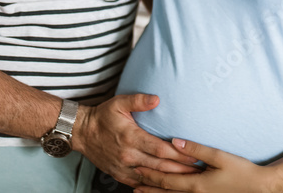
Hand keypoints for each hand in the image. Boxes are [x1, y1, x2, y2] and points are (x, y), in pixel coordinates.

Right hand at [73, 94, 200, 186]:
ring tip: (189, 180)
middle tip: (200, 170)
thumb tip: (157, 99)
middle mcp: (128, 156)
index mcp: (130, 138)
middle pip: (160, 166)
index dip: (179, 154)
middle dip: (181, 169)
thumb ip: (138, 101)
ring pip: (152, 178)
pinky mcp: (120, 175)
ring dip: (171, 180)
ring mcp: (124, 168)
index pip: (160, 149)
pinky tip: (168, 187)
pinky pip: (141, 184)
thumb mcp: (119, 103)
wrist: (82, 133)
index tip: (195, 155)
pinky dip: (155, 186)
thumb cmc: (103, 116)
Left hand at [134, 138, 281, 192]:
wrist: (260, 188)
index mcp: (196, 184)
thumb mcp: (218, 156)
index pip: (167, 179)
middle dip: (148, 186)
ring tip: (141, 192)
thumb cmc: (242, 171)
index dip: (150, 175)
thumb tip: (174, 141)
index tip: (136, 170)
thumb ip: (195, 149)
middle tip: (132, 183)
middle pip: (166, 191)